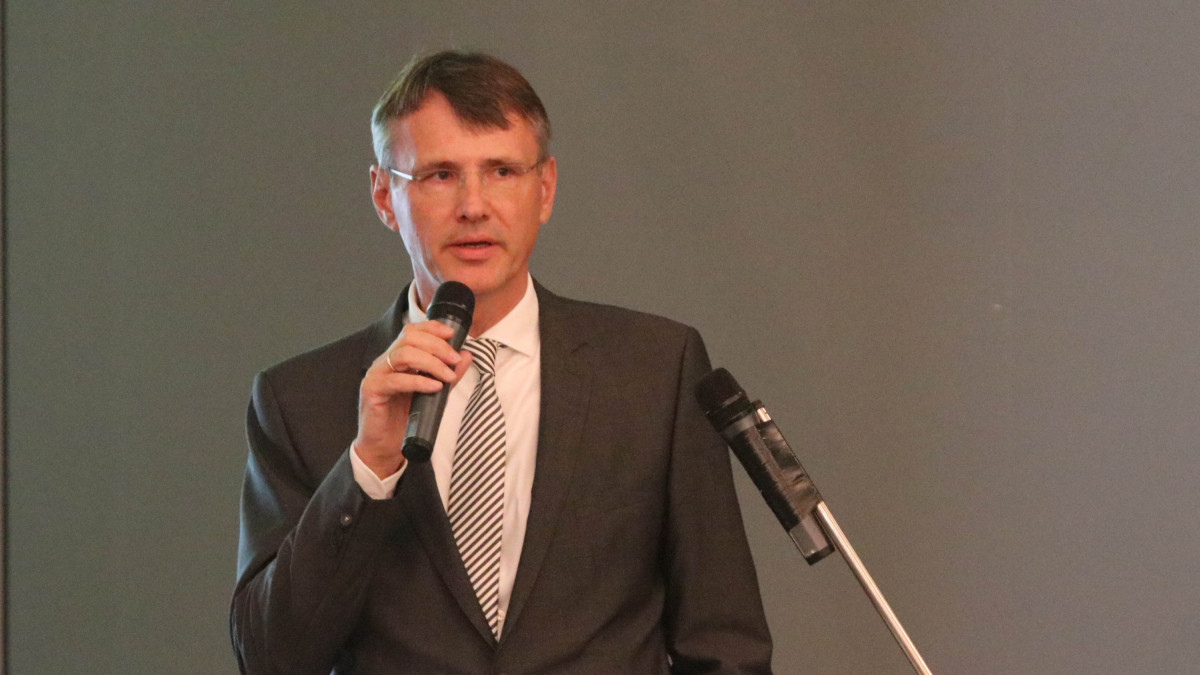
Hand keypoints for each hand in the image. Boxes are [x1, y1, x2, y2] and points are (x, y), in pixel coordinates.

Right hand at [353, 320, 472, 476]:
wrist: (385, 447)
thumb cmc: (405, 418)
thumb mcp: (432, 393)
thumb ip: (448, 374)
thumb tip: (466, 356)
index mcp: (397, 358)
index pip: (412, 331)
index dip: (432, 328)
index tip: (452, 334)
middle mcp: (385, 362)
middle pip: (409, 338)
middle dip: (437, 346)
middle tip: (454, 360)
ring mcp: (376, 375)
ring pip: (404, 355)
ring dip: (431, 363)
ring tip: (448, 376)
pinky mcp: (371, 391)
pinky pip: (396, 381)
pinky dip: (418, 381)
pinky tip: (434, 387)